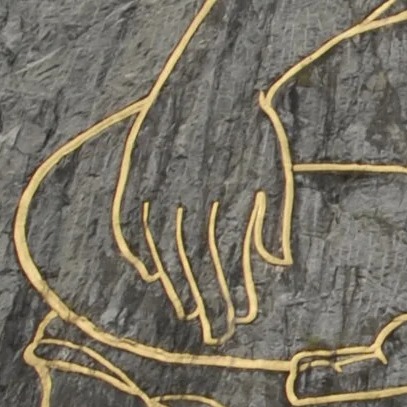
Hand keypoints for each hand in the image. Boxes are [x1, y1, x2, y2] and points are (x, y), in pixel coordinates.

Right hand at [110, 98, 285, 341]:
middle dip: (206, 301)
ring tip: (185, 312)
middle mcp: (191, 194)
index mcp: (227, 193)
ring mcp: (160, 183)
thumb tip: (278, 264)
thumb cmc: (251, 127)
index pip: (227, 257)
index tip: (240, 319)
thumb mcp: (272, 170)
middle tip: (213, 333)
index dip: (233, 291)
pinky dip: (134, 250)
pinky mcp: (136, 170)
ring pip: (161, 248)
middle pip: (194, 262)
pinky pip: (128, 220)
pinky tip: (145, 275)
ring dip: (173, 284)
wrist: (215, 73)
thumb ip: (274, 218)